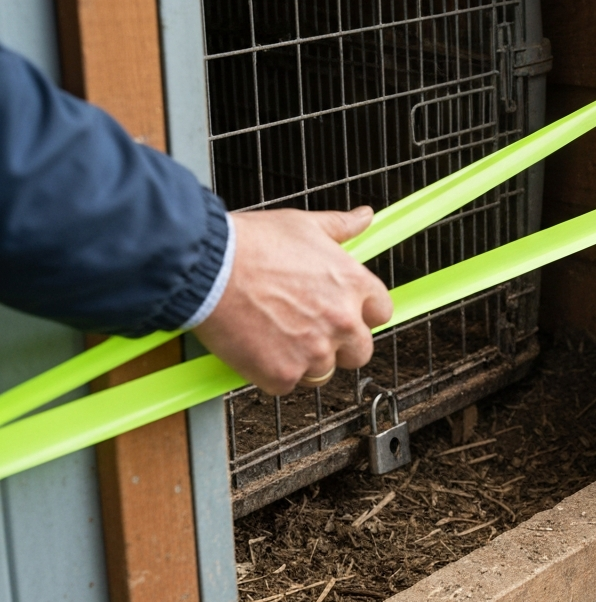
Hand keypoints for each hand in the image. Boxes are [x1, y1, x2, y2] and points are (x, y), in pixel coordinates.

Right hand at [194, 207, 393, 394]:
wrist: (208, 268)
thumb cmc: (252, 244)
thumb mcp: (304, 225)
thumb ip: (341, 227)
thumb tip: (364, 217)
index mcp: (354, 286)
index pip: (381, 314)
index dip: (361, 314)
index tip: (343, 312)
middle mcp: (343, 323)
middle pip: (360, 352)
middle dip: (339, 345)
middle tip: (308, 329)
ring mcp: (315, 352)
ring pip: (323, 372)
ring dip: (305, 360)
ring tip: (275, 334)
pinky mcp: (283, 374)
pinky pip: (287, 384)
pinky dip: (272, 372)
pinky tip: (256, 346)